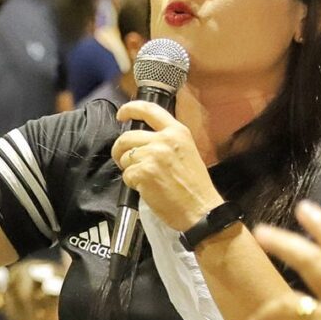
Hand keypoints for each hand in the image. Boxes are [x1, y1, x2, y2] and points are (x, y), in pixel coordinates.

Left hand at [112, 100, 220, 231]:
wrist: (201, 210)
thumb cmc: (195, 186)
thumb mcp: (187, 151)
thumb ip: (167, 140)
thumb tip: (142, 140)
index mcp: (177, 132)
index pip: (149, 109)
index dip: (130, 109)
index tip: (122, 114)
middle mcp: (164, 140)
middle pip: (127, 137)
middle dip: (120, 150)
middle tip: (124, 161)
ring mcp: (153, 155)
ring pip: (125, 158)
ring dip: (129, 169)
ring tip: (144, 179)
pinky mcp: (144, 172)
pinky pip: (126, 175)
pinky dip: (132, 184)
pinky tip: (146, 189)